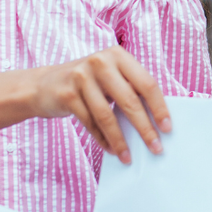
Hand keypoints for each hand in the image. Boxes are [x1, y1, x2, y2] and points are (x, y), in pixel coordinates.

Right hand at [32, 46, 169, 164]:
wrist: (44, 84)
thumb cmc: (87, 83)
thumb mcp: (110, 77)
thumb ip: (130, 89)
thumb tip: (157, 121)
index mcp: (118, 55)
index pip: (146, 83)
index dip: (159, 108)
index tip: (167, 128)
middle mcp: (100, 62)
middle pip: (129, 100)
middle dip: (144, 128)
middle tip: (155, 147)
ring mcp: (81, 77)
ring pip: (107, 115)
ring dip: (120, 140)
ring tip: (128, 156)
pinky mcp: (67, 94)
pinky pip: (90, 123)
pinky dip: (102, 139)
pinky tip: (111, 149)